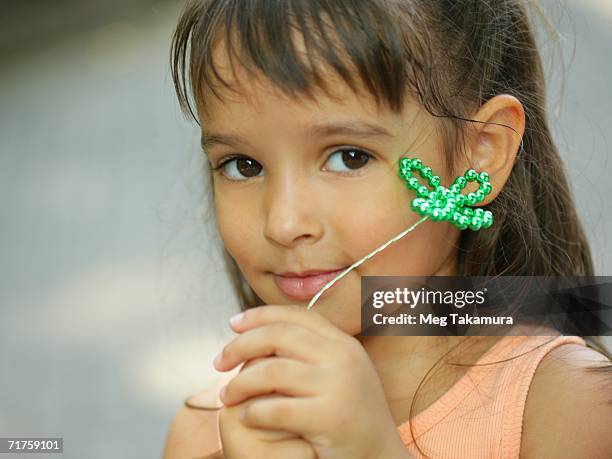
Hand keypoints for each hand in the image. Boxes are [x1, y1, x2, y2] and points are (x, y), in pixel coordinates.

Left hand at [214, 305, 409, 458]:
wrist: (380, 457)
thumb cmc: (351, 415)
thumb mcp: (340, 371)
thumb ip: (312, 350)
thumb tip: (265, 330)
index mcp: (343, 343)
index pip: (296, 316)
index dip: (261, 315)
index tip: (233, 323)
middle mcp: (343, 357)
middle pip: (279, 336)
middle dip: (240, 345)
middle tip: (219, 361)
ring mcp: (339, 386)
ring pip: (272, 371)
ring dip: (240, 382)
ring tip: (226, 394)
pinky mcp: (330, 417)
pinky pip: (276, 409)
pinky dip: (254, 411)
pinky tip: (246, 416)